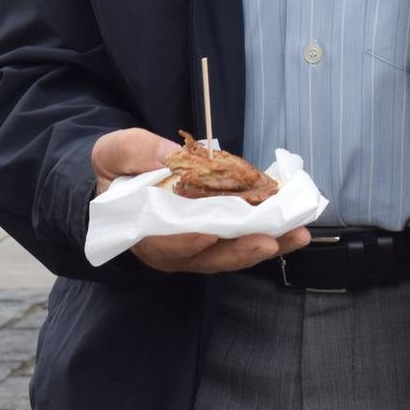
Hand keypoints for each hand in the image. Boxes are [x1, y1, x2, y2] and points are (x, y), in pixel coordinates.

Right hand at [89, 127, 311, 273]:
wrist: (121, 180)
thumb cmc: (116, 169)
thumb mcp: (112, 152)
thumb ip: (135, 153)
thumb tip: (169, 156)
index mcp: (140, 232)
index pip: (163, 244)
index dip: (184, 242)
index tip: (206, 235)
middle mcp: (172, 248)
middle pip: (208, 257)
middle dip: (240, 250)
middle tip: (271, 240)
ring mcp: (196, 246)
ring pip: (231, 253)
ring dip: (265, 244)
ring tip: (296, 233)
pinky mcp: (215, 235)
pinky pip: (241, 238)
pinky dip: (267, 232)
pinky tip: (292, 223)